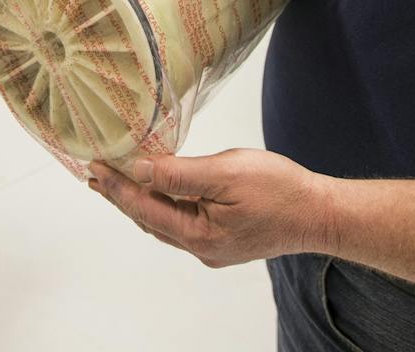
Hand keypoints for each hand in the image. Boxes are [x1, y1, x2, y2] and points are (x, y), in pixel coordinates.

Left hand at [87, 149, 333, 267]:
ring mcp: (212, 248)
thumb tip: (140, 170)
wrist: (320, 213)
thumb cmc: (280, 190)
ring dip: (140, 201)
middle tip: (96, 175)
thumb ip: (180, 173)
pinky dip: (164, 205)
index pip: (143, 207)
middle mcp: (200, 248)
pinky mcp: (224, 241)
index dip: (116, 186)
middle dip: (121, 195)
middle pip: (149, 219)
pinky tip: (160, 191)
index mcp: (198, 234)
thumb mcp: (226, 172)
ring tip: (118, 182)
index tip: (94, 167)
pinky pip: (182, 223)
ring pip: (164, 223)